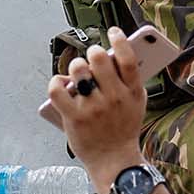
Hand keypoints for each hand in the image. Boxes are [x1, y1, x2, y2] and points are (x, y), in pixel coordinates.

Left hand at [46, 30, 149, 183]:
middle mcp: (114, 98)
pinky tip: (60, 83)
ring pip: (78, 70)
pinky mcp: (74, 118)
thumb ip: (130, 81)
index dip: (119, 40)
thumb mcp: (137, 104)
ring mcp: (93, 108)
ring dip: (75, 66)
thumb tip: (115, 54)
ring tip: (78, 73)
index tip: (112, 32)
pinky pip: (57, 89)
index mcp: (133, 92)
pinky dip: (56, 82)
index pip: (128, 58)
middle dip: (92, 53)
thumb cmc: (123, 129)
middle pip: (99, 59)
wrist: (114, 161)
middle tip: (91, 58)